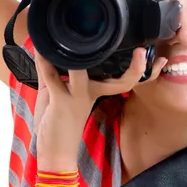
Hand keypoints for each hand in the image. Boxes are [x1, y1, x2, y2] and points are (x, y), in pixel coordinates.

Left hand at [33, 49, 167, 171]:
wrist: (56, 152)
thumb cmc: (59, 125)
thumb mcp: (58, 95)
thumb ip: (54, 73)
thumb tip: (47, 51)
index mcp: (97, 92)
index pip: (123, 80)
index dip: (138, 69)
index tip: (145, 54)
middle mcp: (93, 93)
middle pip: (122, 81)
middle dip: (136, 68)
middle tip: (141, 52)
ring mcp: (78, 97)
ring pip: (82, 70)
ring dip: (78, 52)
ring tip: (74, 33)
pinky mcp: (61, 102)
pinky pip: (53, 76)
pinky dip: (45, 61)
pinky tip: (41, 49)